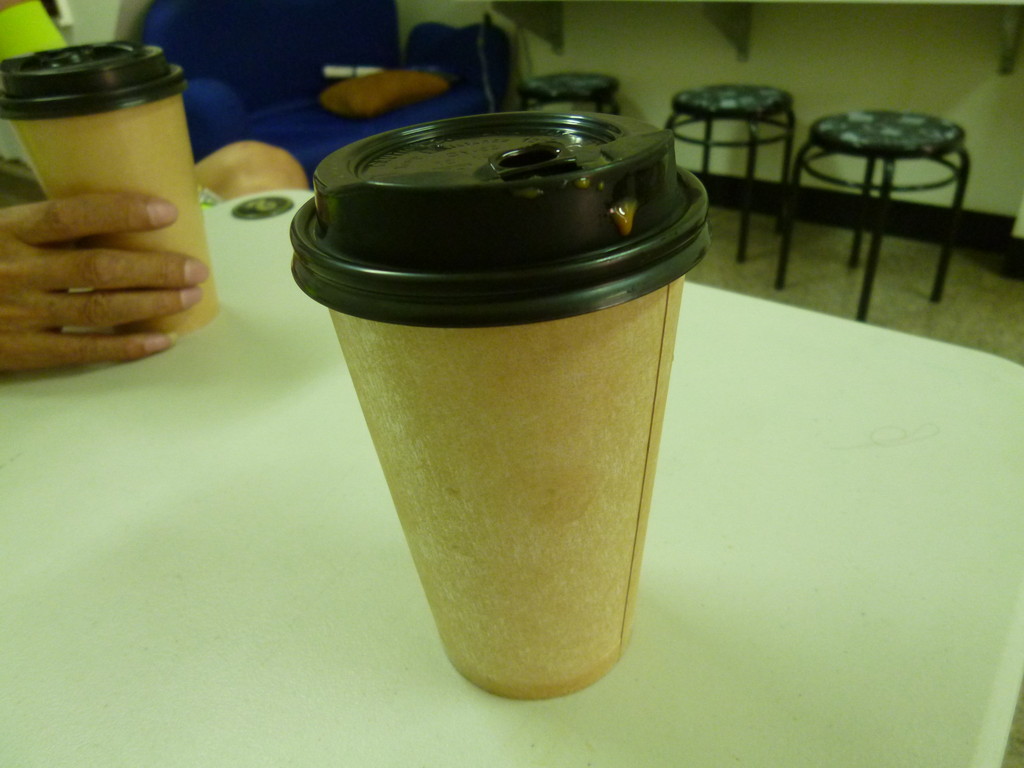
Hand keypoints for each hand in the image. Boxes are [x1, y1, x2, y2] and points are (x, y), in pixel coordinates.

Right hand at [0, 192, 208, 370]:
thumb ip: (41, 227)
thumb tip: (114, 215)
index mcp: (6, 230)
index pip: (69, 215)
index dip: (120, 212)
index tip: (166, 211)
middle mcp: (15, 270)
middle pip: (97, 267)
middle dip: (154, 268)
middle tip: (196, 268)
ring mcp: (20, 314)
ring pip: (99, 309)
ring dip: (151, 304)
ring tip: (188, 297)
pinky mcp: (23, 351)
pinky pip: (83, 350)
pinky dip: (126, 346)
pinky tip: (161, 341)